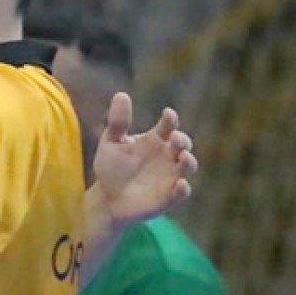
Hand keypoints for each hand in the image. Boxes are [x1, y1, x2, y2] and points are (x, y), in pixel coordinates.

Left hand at [91, 93, 195, 227]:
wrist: (107, 200)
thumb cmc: (111, 168)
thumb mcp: (111, 143)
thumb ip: (118, 122)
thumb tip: (122, 94)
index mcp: (156, 139)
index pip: (169, 125)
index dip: (171, 119)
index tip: (168, 115)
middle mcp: (168, 155)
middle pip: (183, 143)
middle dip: (182, 140)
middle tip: (174, 138)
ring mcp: (171, 175)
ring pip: (188, 166)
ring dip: (188, 161)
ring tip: (182, 157)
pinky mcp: (169, 196)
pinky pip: (182, 192)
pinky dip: (184, 188)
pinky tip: (180, 184)